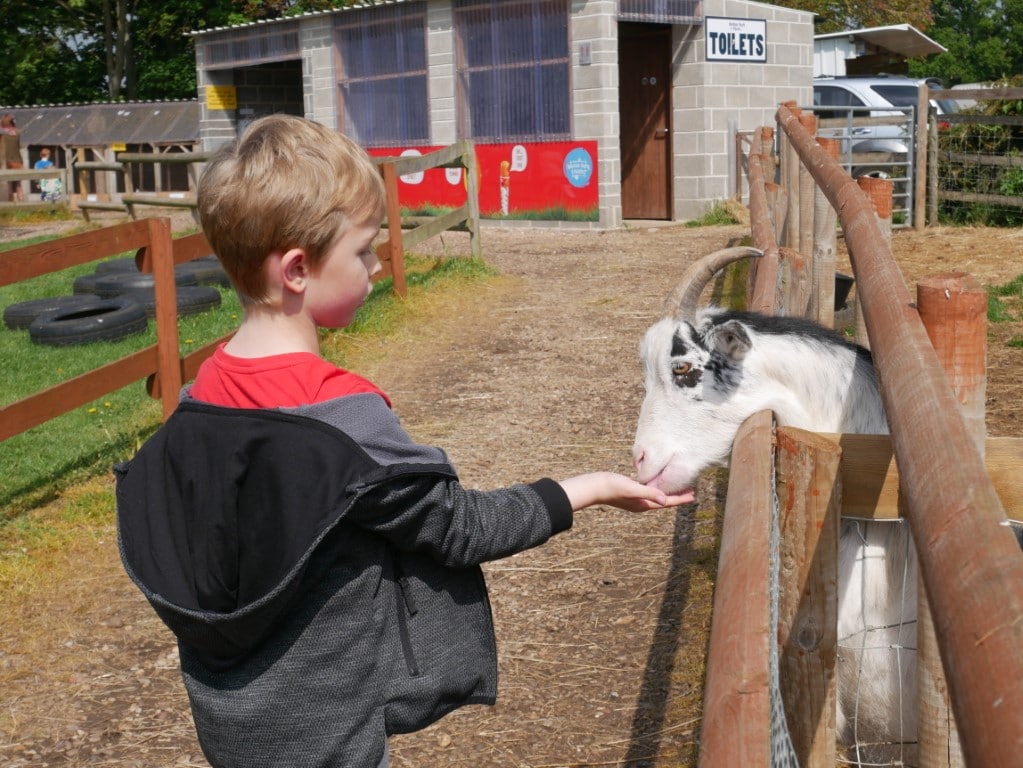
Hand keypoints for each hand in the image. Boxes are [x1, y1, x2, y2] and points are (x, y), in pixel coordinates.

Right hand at [559, 472, 694, 511]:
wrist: (593, 487)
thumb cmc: (611, 487)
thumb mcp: (632, 489)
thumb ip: (649, 493)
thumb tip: (665, 500)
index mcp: (643, 505)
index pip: (666, 503)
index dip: (679, 499)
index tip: (692, 496)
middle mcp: (640, 504)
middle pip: (663, 501)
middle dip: (676, 497)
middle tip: (690, 492)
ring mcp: (634, 500)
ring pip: (655, 497)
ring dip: (666, 493)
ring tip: (676, 488)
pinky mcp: (629, 493)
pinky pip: (647, 492)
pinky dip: (655, 489)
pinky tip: (655, 484)